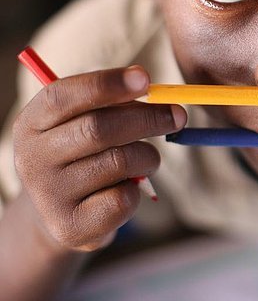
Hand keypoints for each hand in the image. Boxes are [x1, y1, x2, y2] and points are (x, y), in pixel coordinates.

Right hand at [13, 67, 186, 251]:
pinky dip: (138, 190)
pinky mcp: (70, 227)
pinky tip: (128, 189)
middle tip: (179, 115)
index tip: (145, 78)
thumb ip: (112, 105)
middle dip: (147, 118)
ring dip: (148, 157)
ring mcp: (48, 196)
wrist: (62, 215)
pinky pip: (123, 198)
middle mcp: (32, 158)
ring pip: (118, 162)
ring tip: (147, 159)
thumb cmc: (84, 157)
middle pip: (98, 128)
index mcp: (31, 124)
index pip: (64, 96)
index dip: (108, 84)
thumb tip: (153, 90)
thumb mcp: (85, 125)